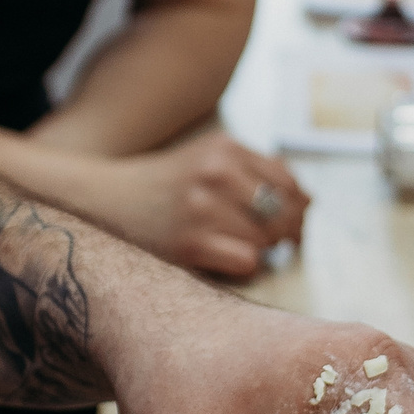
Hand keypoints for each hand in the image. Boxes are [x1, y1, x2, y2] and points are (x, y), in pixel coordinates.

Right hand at [94, 135, 309, 279]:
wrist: (103, 201)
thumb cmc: (164, 185)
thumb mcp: (208, 157)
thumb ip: (257, 170)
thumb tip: (309, 199)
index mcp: (225, 149)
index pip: (289, 182)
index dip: (299, 206)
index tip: (294, 221)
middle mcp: (216, 174)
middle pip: (284, 212)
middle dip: (287, 232)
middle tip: (276, 243)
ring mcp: (202, 209)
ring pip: (267, 240)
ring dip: (262, 250)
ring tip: (238, 246)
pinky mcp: (191, 244)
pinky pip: (247, 262)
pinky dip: (244, 265)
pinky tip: (226, 258)